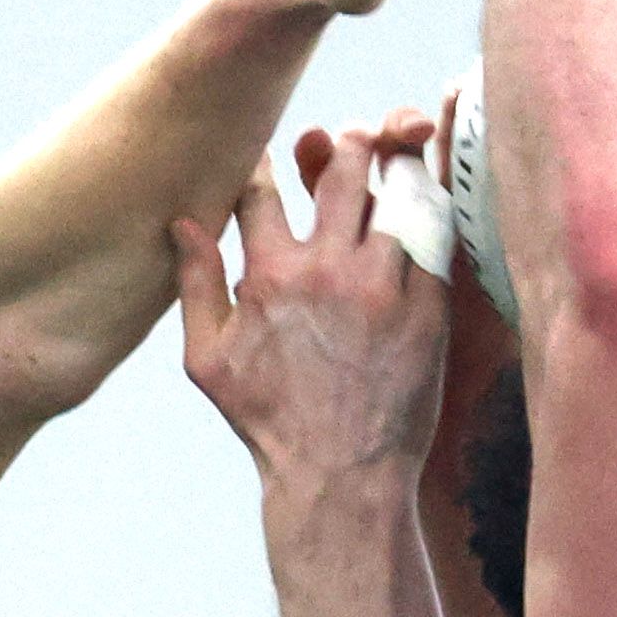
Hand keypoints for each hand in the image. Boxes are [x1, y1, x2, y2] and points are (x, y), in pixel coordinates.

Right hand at [174, 118, 452, 483]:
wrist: (340, 476)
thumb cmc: (270, 422)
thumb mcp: (208, 360)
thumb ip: (195, 285)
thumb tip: (181, 222)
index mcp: (270, 275)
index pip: (261, 190)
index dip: (263, 161)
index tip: (272, 153)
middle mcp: (328, 269)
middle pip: (345, 170)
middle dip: (348, 144)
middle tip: (353, 140)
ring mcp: (384, 286)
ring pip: (399, 196)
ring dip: (396, 172)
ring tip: (395, 165)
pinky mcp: (428, 307)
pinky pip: (436, 239)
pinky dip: (429, 217)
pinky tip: (424, 214)